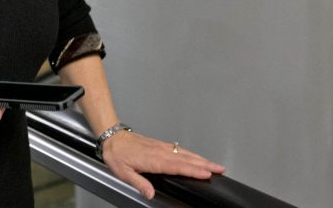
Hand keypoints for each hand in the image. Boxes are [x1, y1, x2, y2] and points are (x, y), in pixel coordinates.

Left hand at [102, 131, 225, 199]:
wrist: (112, 138)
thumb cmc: (117, 154)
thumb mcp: (123, 172)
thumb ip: (139, 183)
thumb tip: (150, 193)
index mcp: (153, 159)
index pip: (178, 166)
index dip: (193, 170)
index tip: (206, 173)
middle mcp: (160, 152)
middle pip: (186, 159)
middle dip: (204, 164)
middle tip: (220, 168)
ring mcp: (161, 147)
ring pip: (185, 153)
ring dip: (201, 158)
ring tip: (214, 164)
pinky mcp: (160, 145)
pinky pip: (179, 149)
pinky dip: (191, 154)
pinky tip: (196, 157)